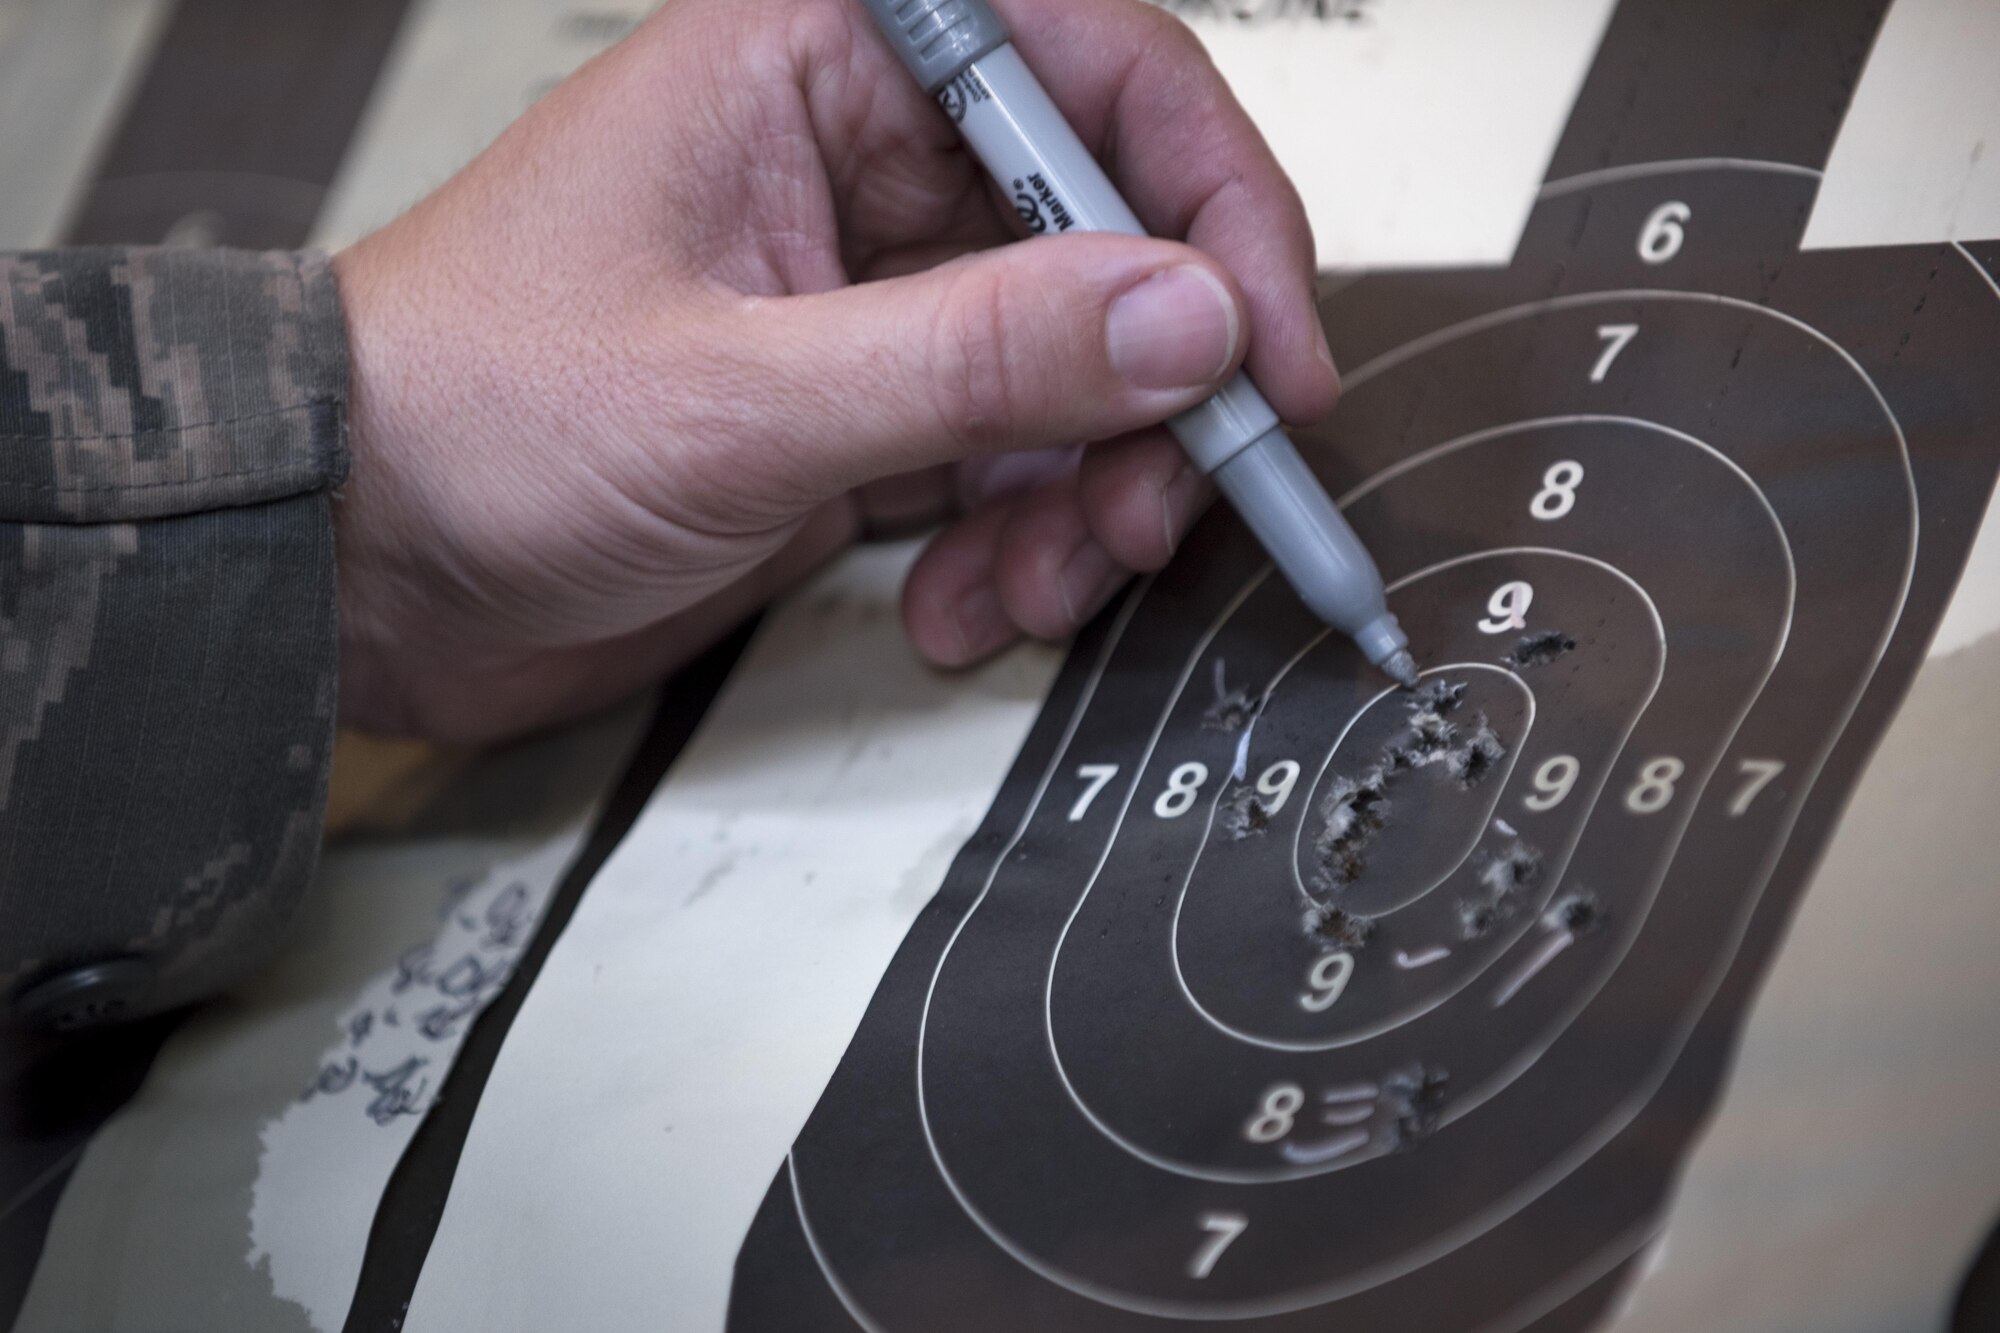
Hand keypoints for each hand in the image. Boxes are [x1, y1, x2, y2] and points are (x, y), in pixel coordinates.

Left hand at [332, 0, 1336, 742]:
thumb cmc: (464, 416)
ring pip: (1075, 373)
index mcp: (819, 64)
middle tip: (1163, 506)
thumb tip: (1180, 316)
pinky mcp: (862, 416)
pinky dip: (1014, 546)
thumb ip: (976, 355)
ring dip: (1089, 495)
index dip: (1210, 200)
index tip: (1261, 348)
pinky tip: (962, 602)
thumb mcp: (738, 394)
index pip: (1092, 72)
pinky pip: (1007, 466)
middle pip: (1110, 241)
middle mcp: (859, 166)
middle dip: (1155, 392)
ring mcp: (870, 300)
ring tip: (1037, 582)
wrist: (357, 567)